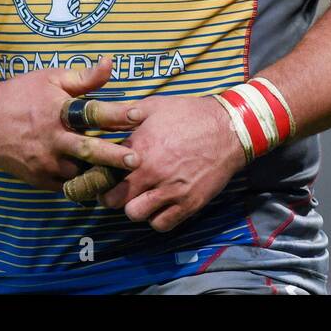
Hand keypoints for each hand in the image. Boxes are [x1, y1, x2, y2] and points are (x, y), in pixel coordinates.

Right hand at [0, 56, 142, 191]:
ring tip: (125, 173)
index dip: (117, 113)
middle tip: (137, 160)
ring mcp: (45, 162)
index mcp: (57, 112)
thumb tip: (110, 62)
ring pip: (80, 172)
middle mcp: (52, 140)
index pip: (93, 112)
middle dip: (114, 156)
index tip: (139, 113)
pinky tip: (101, 179)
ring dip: (101, 172)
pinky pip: (67, 184)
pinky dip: (83, 182)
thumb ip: (84, 77)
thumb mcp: (51, 78)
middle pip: (89, 150)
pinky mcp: (39, 179)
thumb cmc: (21, 94)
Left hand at [97, 94, 246, 231]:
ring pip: (135, 214)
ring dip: (135, 207)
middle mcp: (152, 173)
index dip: (100, 176)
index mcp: (139, 149)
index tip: (103, 175)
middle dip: (113, 196)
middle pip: (114, 200)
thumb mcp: (155, 106)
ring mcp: (170, 191)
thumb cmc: (191, 114)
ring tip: (141, 196)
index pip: (104, 173)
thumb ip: (126, 114)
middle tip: (119, 189)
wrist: (230, 129)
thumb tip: (103, 117)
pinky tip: (160, 205)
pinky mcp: (188, 204)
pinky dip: (157, 218)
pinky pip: (161, 224)